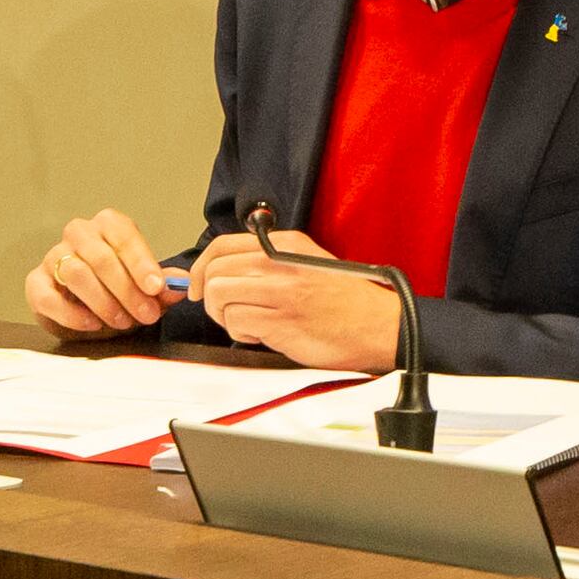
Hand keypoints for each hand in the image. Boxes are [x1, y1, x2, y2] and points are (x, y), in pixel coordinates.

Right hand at [22, 208, 175, 334]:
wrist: (85, 312)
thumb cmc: (118, 291)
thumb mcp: (144, 288)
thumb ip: (162, 286)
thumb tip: (181, 286)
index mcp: (108, 225)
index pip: (124, 236)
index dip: (142, 263)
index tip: (156, 289)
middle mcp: (79, 234)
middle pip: (101, 257)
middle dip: (127, 289)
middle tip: (146, 315)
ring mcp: (53, 256)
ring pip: (76, 273)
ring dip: (103, 301)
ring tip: (123, 322)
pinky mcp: (35, 283)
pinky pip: (48, 295)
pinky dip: (71, 313)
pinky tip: (92, 324)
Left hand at [186, 229, 410, 367]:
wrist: (380, 325)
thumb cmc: (345, 300)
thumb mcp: (308, 262)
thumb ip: (270, 260)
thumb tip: (223, 270)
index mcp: (286, 244)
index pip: (222, 245)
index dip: (201, 268)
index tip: (198, 285)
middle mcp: (280, 262)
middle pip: (213, 271)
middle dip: (208, 295)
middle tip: (224, 310)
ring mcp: (281, 291)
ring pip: (218, 295)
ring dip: (223, 315)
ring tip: (246, 323)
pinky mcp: (281, 321)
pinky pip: (235, 323)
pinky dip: (240, 334)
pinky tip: (260, 335)